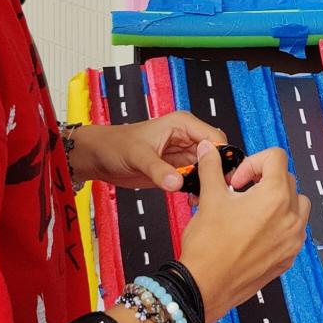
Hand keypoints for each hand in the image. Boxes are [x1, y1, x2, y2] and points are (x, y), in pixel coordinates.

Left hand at [70, 111, 226, 192]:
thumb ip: (159, 170)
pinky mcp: (176, 170)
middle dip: (216, 172)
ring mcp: (182, 155)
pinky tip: (192, 198)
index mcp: (182, 124)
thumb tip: (177, 182)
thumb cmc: (115, 145)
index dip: (222, 155)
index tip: (222, 174)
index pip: (214, 138)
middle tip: (215, 189)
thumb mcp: (138, 156)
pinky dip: (196, 189)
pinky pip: (195, 179)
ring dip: (206, 183)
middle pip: (214, 155)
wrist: (100, 157)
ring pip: (207, 169)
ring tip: (201, 196)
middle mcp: (186, 138)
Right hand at [177, 144, 309, 321]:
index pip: (277, 158)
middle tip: (239, 192)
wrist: (204, 287)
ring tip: (251, 210)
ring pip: (297, 206)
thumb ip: (212, 168)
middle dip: (263, 180)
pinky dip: (279, 225)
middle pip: (287, 180)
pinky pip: (293, 232)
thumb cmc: (208, 247)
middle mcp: (291, 218)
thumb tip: (210, 151)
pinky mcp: (288, 258)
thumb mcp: (209, 198)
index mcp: (275, 197)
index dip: (253, 162)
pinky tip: (254, 232)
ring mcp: (292, 240)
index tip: (237, 179)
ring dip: (278, 201)